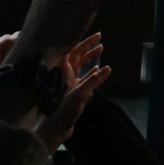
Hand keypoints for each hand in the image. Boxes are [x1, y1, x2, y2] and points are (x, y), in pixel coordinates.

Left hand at [35, 34, 108, 151]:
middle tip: (100, 37)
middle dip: (88, 46)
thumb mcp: (80, 95)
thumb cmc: (63, 111)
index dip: (82, 41)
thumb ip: (94, 81)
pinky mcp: (72, 92)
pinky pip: (82, 77)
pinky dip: (90, 71)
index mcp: (62, 72)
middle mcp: (64, 74)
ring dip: (90, 56)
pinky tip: (98, 69)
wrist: (56, 129)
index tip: (94, 34)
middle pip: (76, 55)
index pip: (71, 50)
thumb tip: (107, 68)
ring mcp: (67, 83)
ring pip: (80, 65)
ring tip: (101, 48)